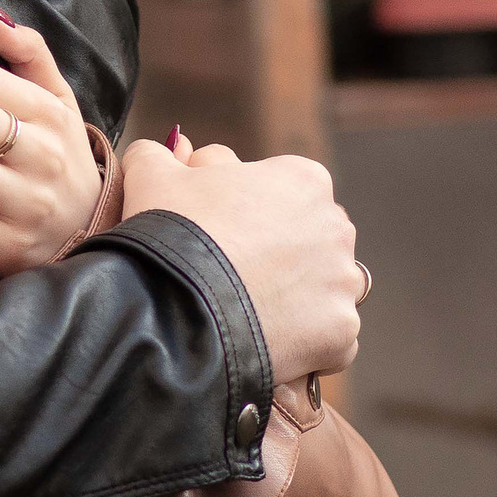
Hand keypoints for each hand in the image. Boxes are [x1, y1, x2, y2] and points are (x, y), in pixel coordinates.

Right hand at [119, 130, 364, 384]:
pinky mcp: (341, 334)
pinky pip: (329, 340)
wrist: (176, 310)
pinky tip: (268, 345)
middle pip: (309, 242)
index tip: (219, 233)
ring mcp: (343, 284)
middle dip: (279, 256)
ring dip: (295, 302)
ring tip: (248, 314)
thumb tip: (170, 150)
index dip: (246, 213)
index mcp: (304, 180)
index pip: (282, 193)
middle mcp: (336, 228)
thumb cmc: (171, 233)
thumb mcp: (153, 176)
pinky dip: (304, 346)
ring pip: (322, 292)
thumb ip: (160, 155)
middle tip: (231, 276)